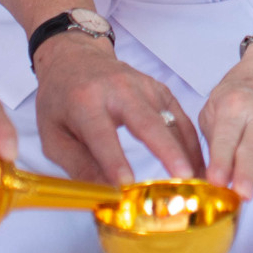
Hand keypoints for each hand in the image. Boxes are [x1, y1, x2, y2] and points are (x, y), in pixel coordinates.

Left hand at [31, 34, 200, 184]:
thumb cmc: (60, 100)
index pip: (102, 135)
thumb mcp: (53, 136)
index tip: (126, 185)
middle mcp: (118, 90)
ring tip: (199, 183)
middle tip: (183, 177)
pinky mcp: (161, 90)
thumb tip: (104, 195)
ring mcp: (144, 87)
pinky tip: (197, 168)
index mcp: (85, 101)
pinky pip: (181, 119)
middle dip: (167, 151)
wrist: (74, 58)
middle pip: (147, 122)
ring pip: (171, 121)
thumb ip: (78, 166)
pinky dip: (191, 145)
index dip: (114, 161)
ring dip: (187, 153)